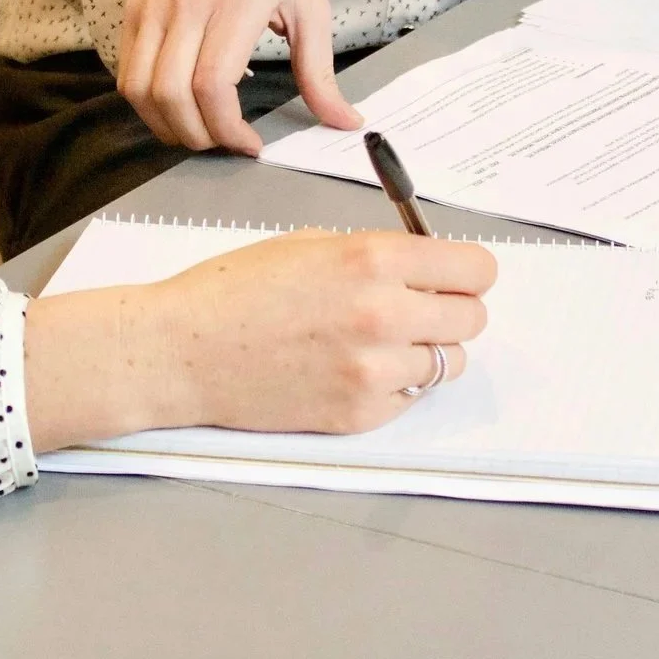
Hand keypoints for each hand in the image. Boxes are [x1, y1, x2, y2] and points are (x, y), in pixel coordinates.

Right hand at [23, 231, 495, 449]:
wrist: (182, 350)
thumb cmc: (235, 290)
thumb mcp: (311, 243)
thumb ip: (377, 254)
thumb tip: (428, 267)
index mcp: (373, 259)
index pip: (476, 270)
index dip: (467, 272)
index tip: (455, 276)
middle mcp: (384, 314)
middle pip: (472, 318)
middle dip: (450, 310)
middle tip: (417, 308)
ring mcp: (374, 371)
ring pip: (448, 363)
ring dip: (425, 351)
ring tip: (379, 342)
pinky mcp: (360, 414)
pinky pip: (410, 398)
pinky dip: (394, 385)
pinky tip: (351, 369)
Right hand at [118, 0, 361, 154]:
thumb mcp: (309, 5)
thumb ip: (321, 71)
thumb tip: (345, 121)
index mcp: (238, 1)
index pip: (213, 83)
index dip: (227, 128)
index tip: (249, 143)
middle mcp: (189, 3)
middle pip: (172, 94)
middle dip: (197, 136)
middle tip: (223, 143)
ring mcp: (155, 6)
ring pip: (140, 89)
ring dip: (166, 126)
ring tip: (198, 131)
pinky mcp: (134, 10)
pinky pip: (127, 73)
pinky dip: (147, 104)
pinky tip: (176, 107)